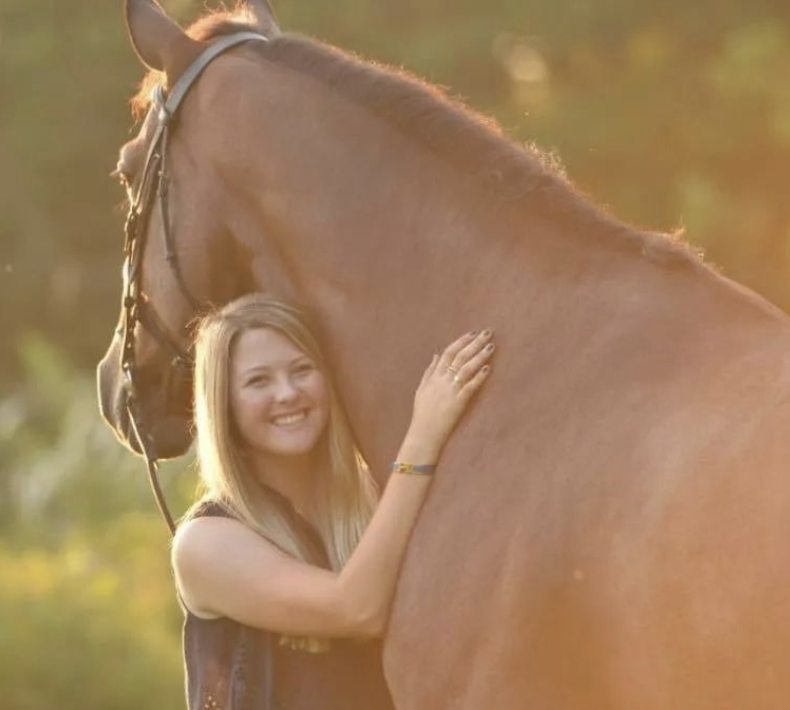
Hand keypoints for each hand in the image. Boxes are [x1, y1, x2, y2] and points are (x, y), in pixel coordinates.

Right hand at [403, 330, 494, 460]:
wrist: (423, 434)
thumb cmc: (422, 414)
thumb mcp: (421, 389)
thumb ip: (429, 371)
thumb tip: (435, 354)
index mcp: (434, 376)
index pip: (448, 352)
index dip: (461, 341)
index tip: (473, 332)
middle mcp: (442, 380)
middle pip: (460, 356)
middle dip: (474, 343)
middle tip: (487, 332)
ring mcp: (450, 391)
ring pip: (466, 368)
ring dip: (479, 356)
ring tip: (491, 346)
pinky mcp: (458, 403)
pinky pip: (470, 387)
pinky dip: (479, 377)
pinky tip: (488, 368)